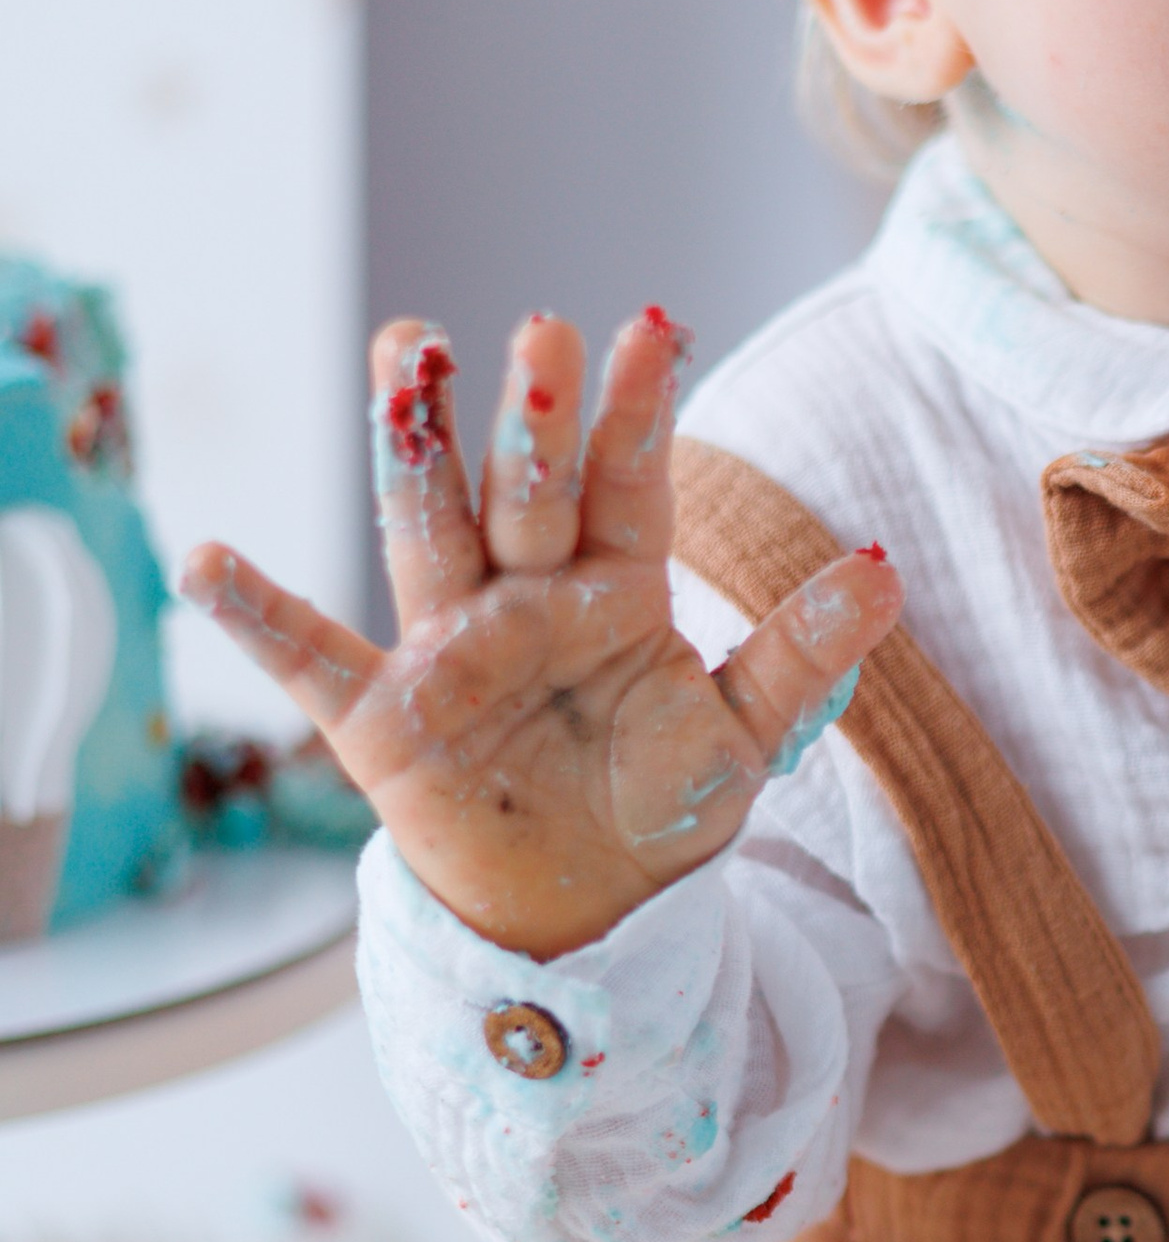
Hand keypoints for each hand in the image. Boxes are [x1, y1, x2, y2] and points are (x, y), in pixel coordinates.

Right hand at [180, 309, 903, 959]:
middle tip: (542, 330)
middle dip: (535, 417)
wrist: (586, 916)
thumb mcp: (742, 739)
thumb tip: (888, 569)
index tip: (651, 325)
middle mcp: (524, 599)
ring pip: (429, 532)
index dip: (637, 413)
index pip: (626, 487)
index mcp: (614, 590)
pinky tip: (207, 563)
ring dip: (416, 448)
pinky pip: (313, 662)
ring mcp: (447, 651)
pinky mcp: (383, 722)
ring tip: (410, 350)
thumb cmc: (657, 809)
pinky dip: (258, 618)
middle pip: (526, 492)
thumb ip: (802, 655)